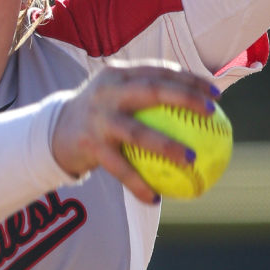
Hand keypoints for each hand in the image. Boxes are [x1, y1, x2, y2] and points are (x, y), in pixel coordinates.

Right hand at [51, 61, 220, 201]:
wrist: (53, 134)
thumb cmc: (100, 116)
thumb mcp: (117, 97)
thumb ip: (148, 97)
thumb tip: (198, 109)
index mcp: (118, 75)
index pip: (159, 71)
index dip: (189, 79)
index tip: (216, 93)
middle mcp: (107, 92)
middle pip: (151, 90)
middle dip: (184, 97)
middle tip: (211, 112)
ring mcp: (98, 119)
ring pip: (137, 133)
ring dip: (166, 146)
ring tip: (191, 159)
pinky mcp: (90, 145)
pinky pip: (120, 169)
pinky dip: (138, 184)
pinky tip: (155, 198)